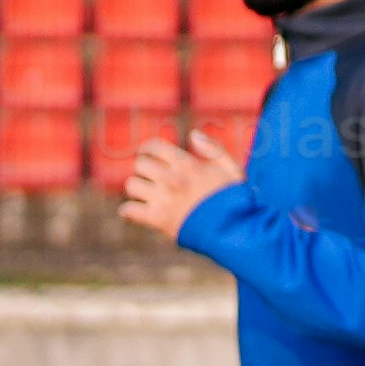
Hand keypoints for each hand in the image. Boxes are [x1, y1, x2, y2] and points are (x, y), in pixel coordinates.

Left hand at [117, 126, 245, 242]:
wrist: (234, 232)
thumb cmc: (235, 201)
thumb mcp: (232, 170)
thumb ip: (214, 149)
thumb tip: (193, 133)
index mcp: (188, 165)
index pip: (155, 147)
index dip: (148, 148)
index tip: (146, 153)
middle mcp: (172, 179)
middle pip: (140, 164)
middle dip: (144, 169)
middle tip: (150, 177)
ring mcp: (163, 199)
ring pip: (132, 185)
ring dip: (138, 189)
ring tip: (147, 195)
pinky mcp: (158, 219)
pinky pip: (129, 210)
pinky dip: (130, 211)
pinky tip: (138, 212)